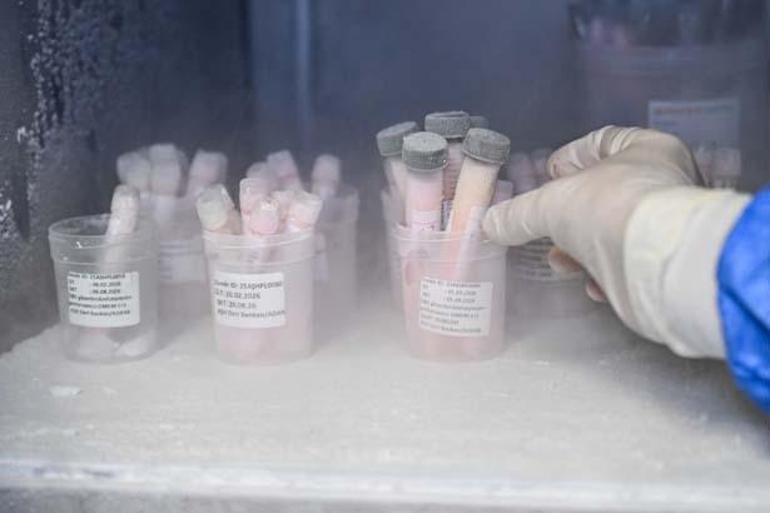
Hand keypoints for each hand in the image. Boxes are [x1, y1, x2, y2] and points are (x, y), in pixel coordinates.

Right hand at [483, 126, 699, 333]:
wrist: (655, 265)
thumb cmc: (611, 209)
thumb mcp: (549, 206)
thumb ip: (517, 215)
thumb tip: (490, 224)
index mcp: (647, 149)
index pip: (605, 141)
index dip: (572, 155)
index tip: (550, 172)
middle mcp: (665, 182)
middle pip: (606, 191)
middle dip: (571, 212)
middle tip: (549, 223)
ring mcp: (666, 224)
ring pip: (614, 231)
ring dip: (583, 248)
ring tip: (563, 260)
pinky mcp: (664, 262)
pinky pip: (629, 263)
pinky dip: (606, 273)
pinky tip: (591, 283)